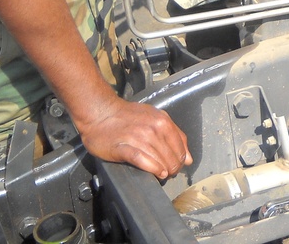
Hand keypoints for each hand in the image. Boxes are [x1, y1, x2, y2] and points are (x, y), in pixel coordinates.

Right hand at [75, 93, 191, 179]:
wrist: (100, 113)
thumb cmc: (127, 116)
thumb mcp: (155, 118)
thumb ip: (174, 135)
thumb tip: (188, 158)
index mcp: (163, 121)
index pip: (181, 146)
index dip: (181, 158)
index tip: (178, 165)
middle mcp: (153, 129)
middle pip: (172, 155)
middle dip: (174, 167)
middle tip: (170, 173)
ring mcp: (139, 138)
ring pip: (160, 159)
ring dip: (165, 170)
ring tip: (164, 175)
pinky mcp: (124, 148)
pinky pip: (143, 160)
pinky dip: (153, 168)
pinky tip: (157, 173)